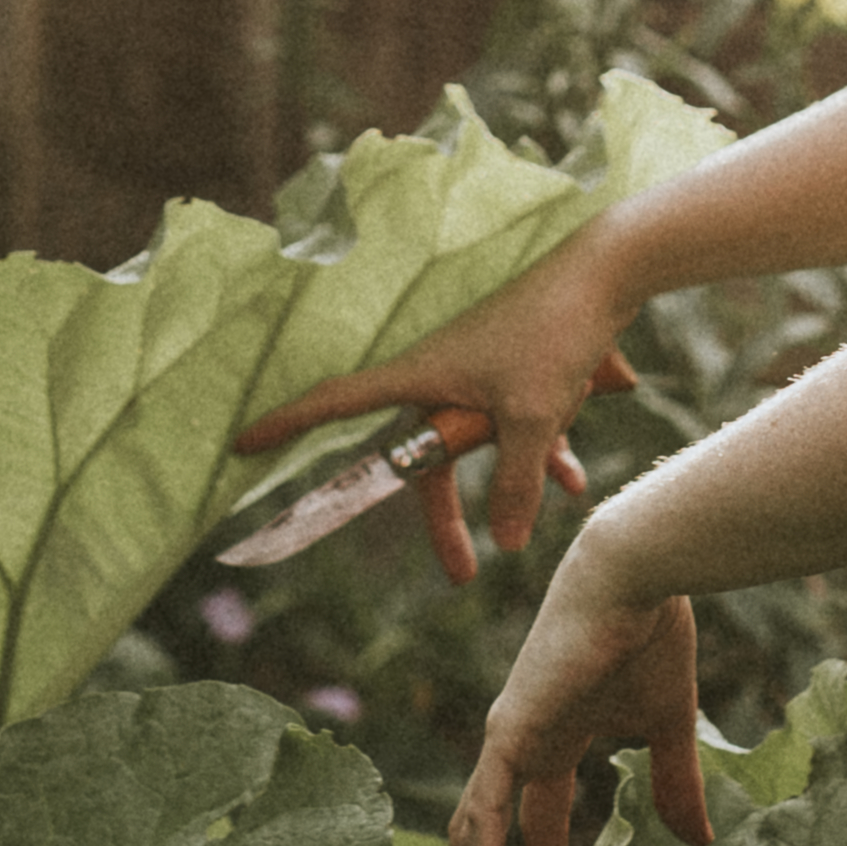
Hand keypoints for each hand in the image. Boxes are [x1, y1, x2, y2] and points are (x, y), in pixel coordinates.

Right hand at [237, 238, 634, 578]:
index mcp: (419, 377)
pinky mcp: (515, 368)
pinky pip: (517, 423)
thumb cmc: (555, 332)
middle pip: (423, 459)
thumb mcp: (535, 416)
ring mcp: (477, 372)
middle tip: (462, 574)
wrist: (604, 271)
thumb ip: (518, 482)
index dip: (286, 424)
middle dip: (445, 518)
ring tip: (560, 496)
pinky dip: (546, 451)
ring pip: (480, 443)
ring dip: (517, 477)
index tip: (242, 442)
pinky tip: (577, 477)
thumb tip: (506, 543)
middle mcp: (438, 375)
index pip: (334, 404)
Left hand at [438, 551, 706, 845]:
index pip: (530, 818)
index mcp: (552, 739)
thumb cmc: (651, 633)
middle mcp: (519, 744)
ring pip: (474, 832)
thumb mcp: (667, 726)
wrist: (634, 575)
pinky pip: (485, 814)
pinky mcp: (509, 735)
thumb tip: (697, 843)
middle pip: (484, 832)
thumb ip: (673, 783)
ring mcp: (508, 740)